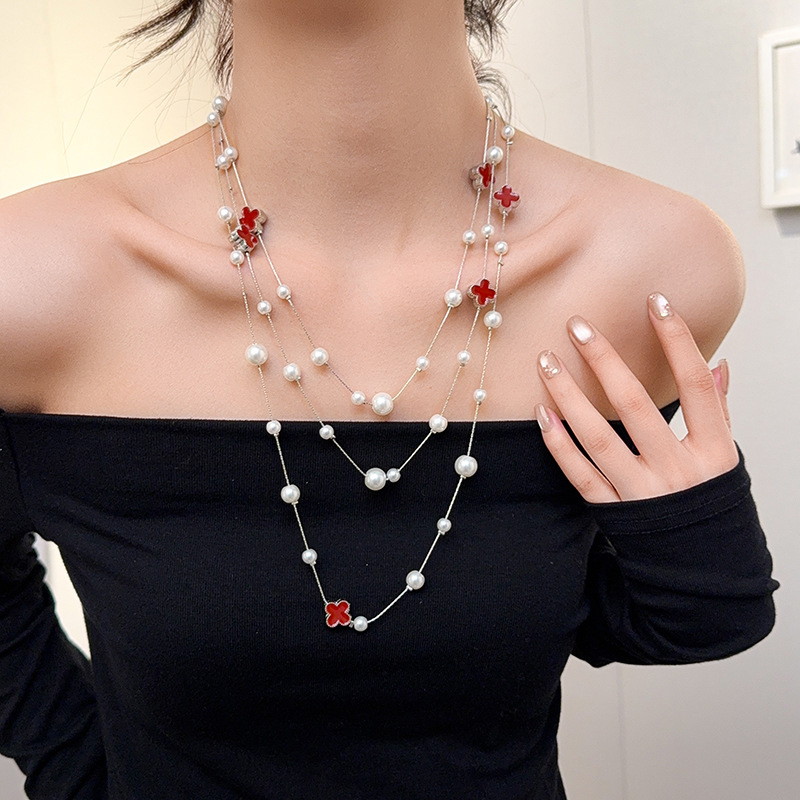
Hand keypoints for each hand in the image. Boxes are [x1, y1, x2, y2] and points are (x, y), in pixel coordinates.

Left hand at [535, 292, 738, 502]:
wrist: (700, 567)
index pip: (695, 385)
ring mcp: (642, 494)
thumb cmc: (710, 502)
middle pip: (636, 406)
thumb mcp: (726, 459)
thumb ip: (719, 412)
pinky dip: (557, 444)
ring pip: (598, 438)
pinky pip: (579, 475)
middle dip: (604, 361)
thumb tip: (718, 364)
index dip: (677, 341)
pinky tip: (542, 411)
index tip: (656, 302)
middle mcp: (677, 472)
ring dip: (568, 395)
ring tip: (546, 360)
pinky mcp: (614, 512)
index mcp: (714, 453)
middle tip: (577, 325)